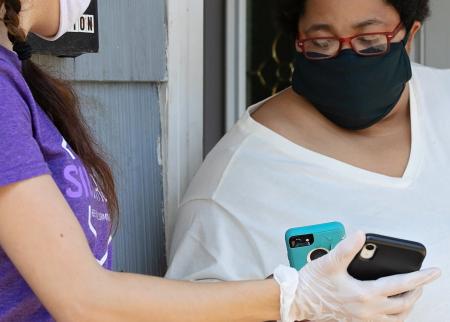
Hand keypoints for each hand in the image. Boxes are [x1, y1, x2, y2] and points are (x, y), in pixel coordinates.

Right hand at [274, 231, 440, 321]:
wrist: (297, 302)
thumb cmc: (311, 284)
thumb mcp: (329, 262)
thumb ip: (346, 248)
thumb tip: (360, 235)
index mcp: (364, 295)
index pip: (401, 285)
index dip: (420, 277)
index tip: (433, 272)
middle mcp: (367, 310)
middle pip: (404, 304)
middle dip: (417, 291)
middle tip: (422, 280)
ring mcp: (362, 319)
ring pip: (397, 317)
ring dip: (408, 305)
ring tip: (410, 293)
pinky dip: (394, 315)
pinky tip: (390, 307)